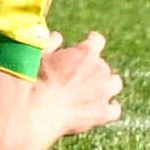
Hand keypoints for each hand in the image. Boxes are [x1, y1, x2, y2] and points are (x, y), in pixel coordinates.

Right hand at [38, 30, 127, 144]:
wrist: (37, 108)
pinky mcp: (103, 112)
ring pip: (114, 83)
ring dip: (107, 84)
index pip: (96, 41)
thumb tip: (57, 37)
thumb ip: (50, 42)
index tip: (89, 41)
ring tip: (97, 88)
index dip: (92, 41)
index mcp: (86, 53)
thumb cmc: (35, 78)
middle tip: (77, 74)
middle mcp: (100, 70)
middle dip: (92, 68)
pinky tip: (107, 107)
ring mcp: (104, 92)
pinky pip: (114, 109)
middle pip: (102, 65)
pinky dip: (111, 107)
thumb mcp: (39, 54)